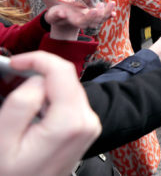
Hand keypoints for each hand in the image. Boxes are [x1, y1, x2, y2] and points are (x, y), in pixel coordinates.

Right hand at [0, 52, 100, 175]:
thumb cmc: (13, 174)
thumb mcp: (3, 141)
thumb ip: (21, 104)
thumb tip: (37, 80)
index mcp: (70, 122)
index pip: (62, 70)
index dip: (37, 59)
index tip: (15, 62)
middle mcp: (88, 121)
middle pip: (66, 78)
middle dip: (39, 73)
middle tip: (13, 78)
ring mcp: (90, 125)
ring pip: (68, 88)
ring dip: (44, 87)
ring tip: (20, 103)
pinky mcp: (86, 128)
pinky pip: (69, 101)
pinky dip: (51, 99)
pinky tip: (34, 113)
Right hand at [45, 2, 115, 40]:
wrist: (63, 17)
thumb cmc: (57, 15)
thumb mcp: (53, 15)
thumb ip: (56, 15)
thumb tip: (62, 14)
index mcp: (76, 22)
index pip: (85, 22)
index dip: (90, 17)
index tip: (93, 10)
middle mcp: (86, 22)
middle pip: (96, 21)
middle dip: (100, 13)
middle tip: (101, 4)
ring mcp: (92, 19)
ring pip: (102, 18)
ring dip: (108, 11)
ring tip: (111, 3)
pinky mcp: (95, 15)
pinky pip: (104, 15)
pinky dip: (110, 13)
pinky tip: (113, 7)